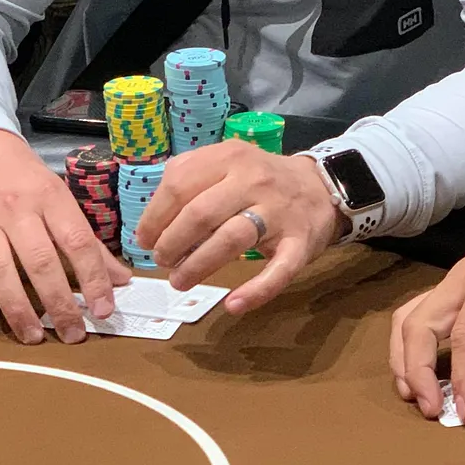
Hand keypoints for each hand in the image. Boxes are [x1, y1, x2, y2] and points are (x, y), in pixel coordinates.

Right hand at [0, 128, 130, 344]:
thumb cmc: (23, 177)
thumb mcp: (59, 197)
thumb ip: (87, 240)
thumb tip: (121, 280)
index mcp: (50, 196)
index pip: (77, 241)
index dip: (93, 278)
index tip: (103, 310)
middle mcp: (15, 208)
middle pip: (40, 261)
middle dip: (59, 302)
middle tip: (72, 334)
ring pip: (0, 271)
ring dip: (19, 309)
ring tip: (34, 338)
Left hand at [136, 140, 342, 312]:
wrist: (320, 187)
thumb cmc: (260, 179)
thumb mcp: (226, 162)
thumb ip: (189, 176)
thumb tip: (152, 216)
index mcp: (228, 158)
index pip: (179, 185)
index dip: (154, 217)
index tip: (144, 240)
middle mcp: (253, 180)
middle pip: (201, 213)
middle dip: (172, 243)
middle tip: (161, 261)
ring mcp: (278, 212)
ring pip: (232, 239)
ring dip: (199, 265)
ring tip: (179, 281)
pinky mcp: (300, 243)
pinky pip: (279, 271)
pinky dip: (256, 291)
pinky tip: (233, 305)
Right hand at [391, 209, 464, 422]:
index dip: (462, 377)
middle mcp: (463, 275)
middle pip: (421, 324)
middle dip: (417, 370)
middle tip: (433, 412)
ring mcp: (454, 280)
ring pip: (410, 318)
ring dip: (405, 358)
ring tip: (414, 396)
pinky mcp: (455, 289)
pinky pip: (418, 314)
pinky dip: (411, 345)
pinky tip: (420, 371)